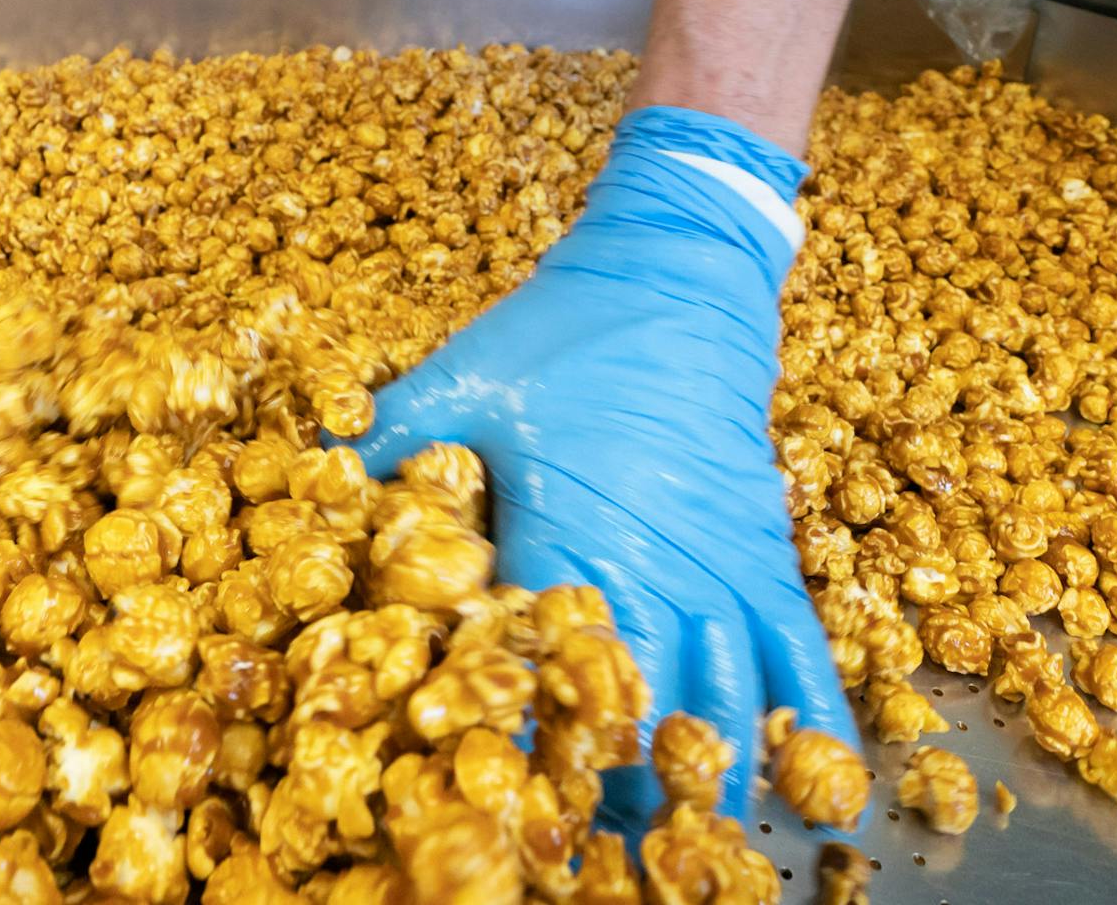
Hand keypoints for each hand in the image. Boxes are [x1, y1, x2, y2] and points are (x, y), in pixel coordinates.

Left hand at [349, 106, 855, 824]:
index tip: (495, 814)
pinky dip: (807, 725)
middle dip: (605, 796)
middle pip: (638, 718)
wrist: (680, 271)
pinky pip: (804, 655)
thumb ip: (383, 444)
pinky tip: (810, 790)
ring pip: (725, 705)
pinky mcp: (769, 551)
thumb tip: (305, 484)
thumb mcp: (456, 379)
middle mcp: (656, 565)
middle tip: (570, 853)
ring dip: (694, 780)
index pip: (540, 676)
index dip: (520, 756)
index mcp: (569, 531)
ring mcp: (723, 563)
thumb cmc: (563, 331)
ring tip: (662, 848)